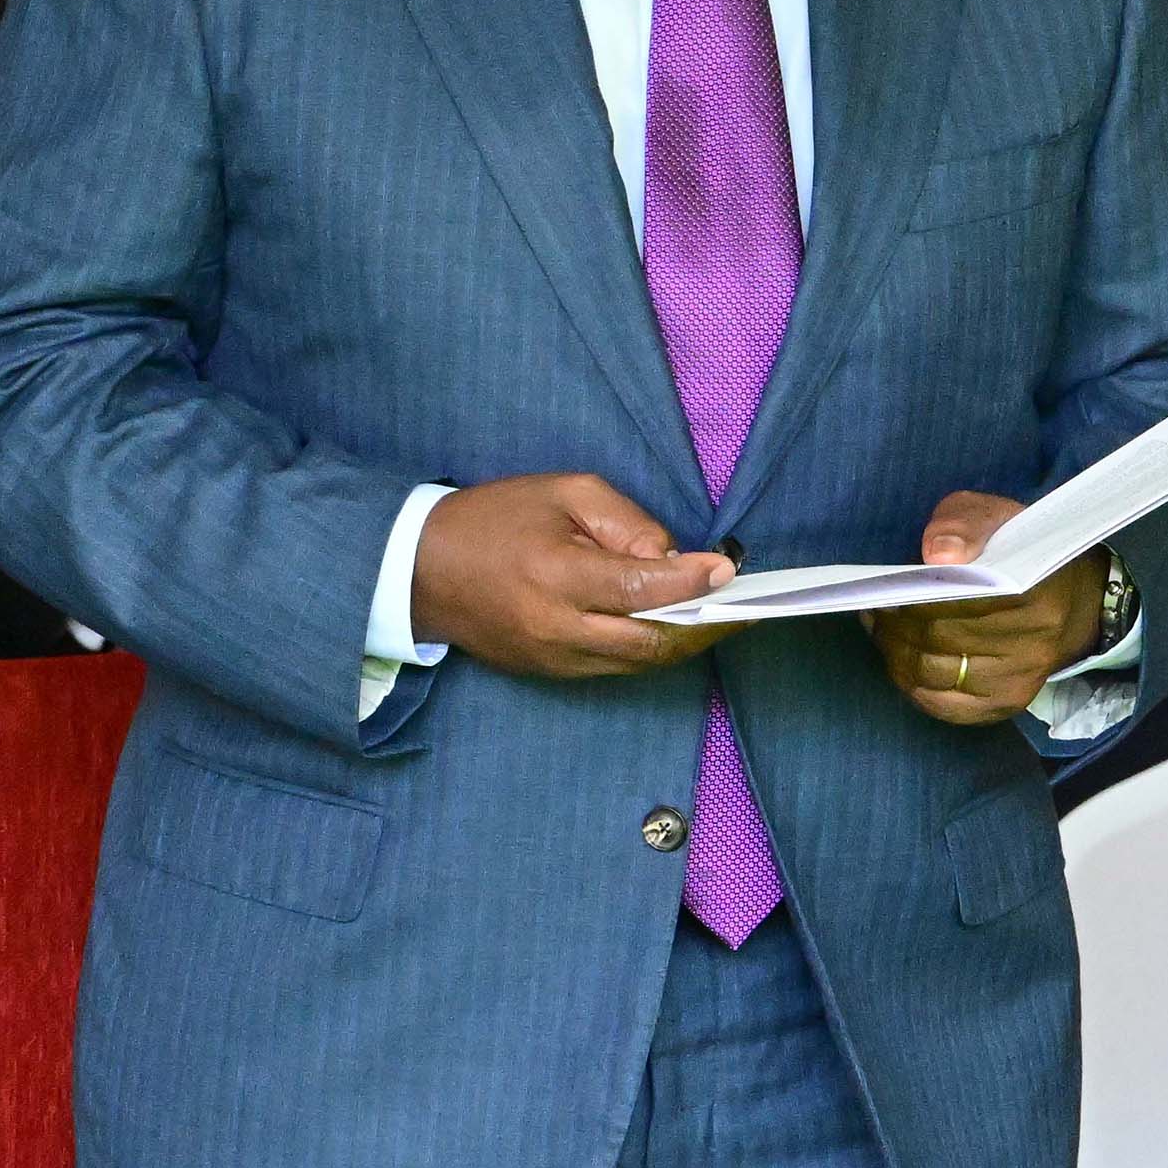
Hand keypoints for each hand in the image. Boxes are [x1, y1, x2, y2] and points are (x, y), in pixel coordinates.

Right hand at [409, 472, 730, 678]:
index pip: (640, 588)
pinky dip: (650, 648)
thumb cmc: (494, 520)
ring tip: (722, 618)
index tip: (728, 569)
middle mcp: (557, 628)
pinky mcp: (549, 673)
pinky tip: (675, 627)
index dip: (691, 582)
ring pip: (639, 661)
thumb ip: (624, 523)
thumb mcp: (562, 493)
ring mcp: (553, 659)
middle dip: (706, 625)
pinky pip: (615, 666)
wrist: (420, 572)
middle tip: (747, 607)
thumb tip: (673, 557)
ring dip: (684, 642)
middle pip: (651, 640)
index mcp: (557, 578)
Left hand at [866, 492, 1110, 724]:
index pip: (959, 602)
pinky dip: (912, 683)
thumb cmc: (1022, 553)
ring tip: (885, 629)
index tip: (886, 587)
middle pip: (940, 640)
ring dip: (897, 653)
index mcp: (1037, 596)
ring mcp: (1018, 682)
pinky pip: (941, 705)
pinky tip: (903, 659)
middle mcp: (1033, 647)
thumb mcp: (996, 517)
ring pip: (932, 675)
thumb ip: (964, 524)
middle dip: (897, 625)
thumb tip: (938, 553)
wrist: (1071, 600)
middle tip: (878, 607)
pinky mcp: (1004, 705)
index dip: (913, 597)